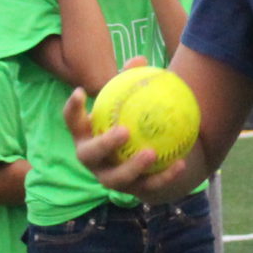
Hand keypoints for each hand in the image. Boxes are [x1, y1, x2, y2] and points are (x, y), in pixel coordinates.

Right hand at [61, 60, 204, 199]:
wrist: (148, 159)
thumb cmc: (132, 122)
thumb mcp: (129, 104)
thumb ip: (131, 83)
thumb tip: (141, 60)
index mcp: (86, 136)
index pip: (72, 122)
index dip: (72, 109)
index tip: (81, 92)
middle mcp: (93, 160)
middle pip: (89, 155)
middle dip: (104, 145)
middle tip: (124, 131)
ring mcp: (109, 178)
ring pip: (116, 178)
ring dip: (132, 167)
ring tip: (150, 153)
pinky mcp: (132, 191)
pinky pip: (147, 186)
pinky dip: (163, 176)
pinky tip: (179, 163)